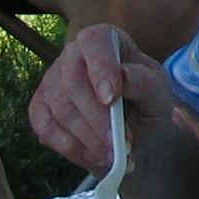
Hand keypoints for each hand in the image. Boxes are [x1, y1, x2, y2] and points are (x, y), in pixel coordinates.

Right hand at [28, 23, 177, 173]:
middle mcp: (72, 55)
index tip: (112, 97)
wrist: (134, 129)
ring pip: (61, 111)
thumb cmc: (146, 100)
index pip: (95, 42)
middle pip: (73, 83)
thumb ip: (144, 82)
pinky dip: (74, 150)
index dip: (101, 68)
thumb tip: (123, 77)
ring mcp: (51, 82)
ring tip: (115, 156)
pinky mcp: (40, 110)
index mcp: (104, 39)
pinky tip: (96, 158)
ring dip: (89, 139)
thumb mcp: (158, 90)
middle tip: (119, 143)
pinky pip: (48, 131)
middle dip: (97, 118)